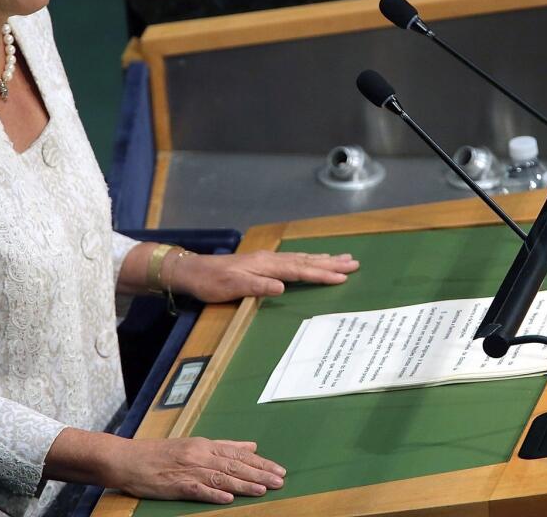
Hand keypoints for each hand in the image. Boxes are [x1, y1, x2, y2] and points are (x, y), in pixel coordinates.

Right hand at [113, 437, 284, 503]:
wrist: (128, 459)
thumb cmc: (161, 453)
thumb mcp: (195, 444)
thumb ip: (224, 446)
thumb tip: (251, 446)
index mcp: (205, 445)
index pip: (239, 455)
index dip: (261, 463)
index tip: (279, 470)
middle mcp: (199, 455)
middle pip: (234, 465)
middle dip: (259, 474)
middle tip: (279, 481)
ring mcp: (187, 469)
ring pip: (221, 477)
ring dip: (243, 484)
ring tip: (262, 490)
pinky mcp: (175, 484)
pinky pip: (197, 489)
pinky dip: (213, 493)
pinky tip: (228, 498)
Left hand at [169, 250, 358, 302]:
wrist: (192, 271)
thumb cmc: (210, 282)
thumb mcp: (230, 287)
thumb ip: (256, 286)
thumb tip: (281, 287)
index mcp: (265, 265)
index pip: (299, 270)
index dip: (322, 274)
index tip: (343, 276)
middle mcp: (269, 259)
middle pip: (306, 260)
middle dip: (331, 263)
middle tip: (354, 262)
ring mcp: (266, 260)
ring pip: (301, 258)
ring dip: (323, 259)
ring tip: (343, 258)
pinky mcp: (262, 263)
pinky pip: (293, 260)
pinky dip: (308, 260)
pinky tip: (313, 259)